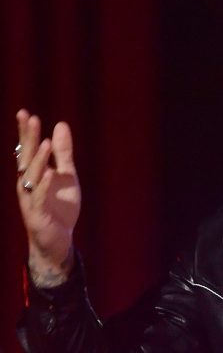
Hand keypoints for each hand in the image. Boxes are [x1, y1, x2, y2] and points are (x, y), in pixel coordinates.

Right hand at [15, 110, 80, 286]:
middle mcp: (27, 184)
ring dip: (37, 160)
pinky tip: (50, 173)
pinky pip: (39, 198)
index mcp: (33, 174)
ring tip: (45, 142)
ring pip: (31, 176)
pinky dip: (44, 185)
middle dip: (27, 138)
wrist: (59, 239)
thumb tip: (60, 125)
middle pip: (25, 158)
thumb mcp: (66, 176)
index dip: (26, 132)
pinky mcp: (37, 214)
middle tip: (29, 118)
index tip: (26, 113)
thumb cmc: (59, 206)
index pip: (27, 149)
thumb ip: (63, 153)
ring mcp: (30, 199)